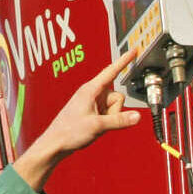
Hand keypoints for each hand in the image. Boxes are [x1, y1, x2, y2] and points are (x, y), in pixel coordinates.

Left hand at [11, 50, 142, 189]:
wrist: (56, 143)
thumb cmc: (69, 131)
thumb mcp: (97, 126)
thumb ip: (119, 121)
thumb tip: (136, 116)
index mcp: (90, 89)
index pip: (112, 71)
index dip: (124, 61)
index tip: (134, 50)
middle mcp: (93, 93)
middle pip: (118, 96)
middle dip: (114, 110)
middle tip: (99, 120)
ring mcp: (94, 102)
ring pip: (115, 107)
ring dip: (110, 117)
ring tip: (94, 124)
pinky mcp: (94, 110)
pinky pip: (110, 113)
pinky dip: (107, 120)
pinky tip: (94, 126)